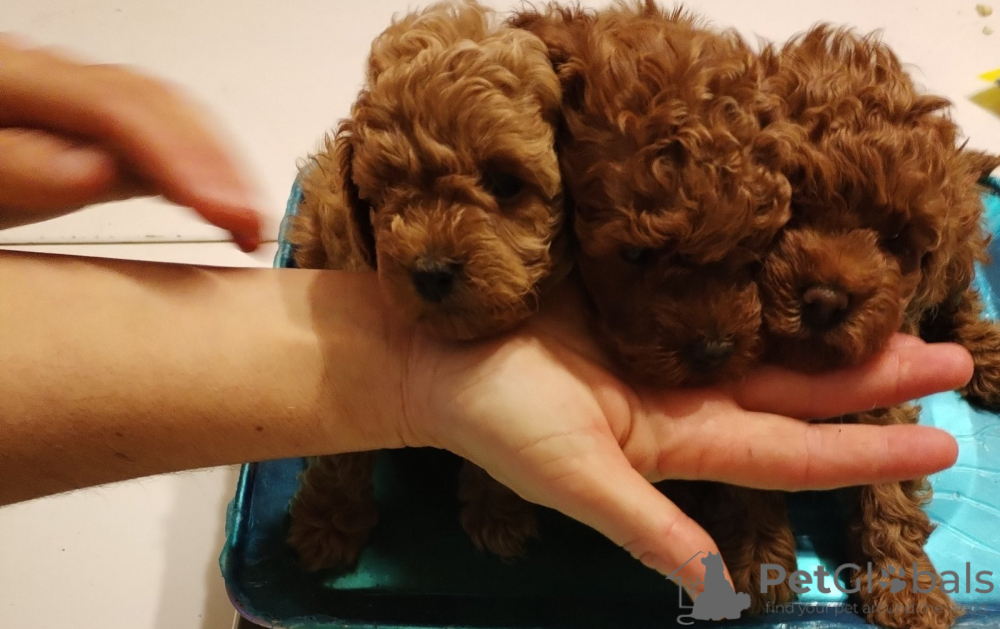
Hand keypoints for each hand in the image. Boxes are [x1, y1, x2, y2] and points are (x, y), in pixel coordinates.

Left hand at [0, 35, 261, 249]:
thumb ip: (9, 167)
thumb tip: (93, 167)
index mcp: (9, 80)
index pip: (115, 106)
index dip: (181, 156)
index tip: (224, 209)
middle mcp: (45, 84)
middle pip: (154, 101)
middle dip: (216, 163)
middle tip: (253, 225)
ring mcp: (66, 107)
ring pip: (165, 115)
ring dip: (218, 169)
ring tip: (250, 222)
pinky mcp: (78, 136)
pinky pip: (152, 140)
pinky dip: (197, 174)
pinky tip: (218, 205)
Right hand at [394, 282, 969, 594]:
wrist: (432, 350)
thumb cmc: (494, 415)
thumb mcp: (569, 474)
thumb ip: (640, 522)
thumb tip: (711, 582)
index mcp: (675, 440)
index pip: (788, 451)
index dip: (862, 452)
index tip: (940, 446)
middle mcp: (684, 392)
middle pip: (795, 390)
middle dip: (873, 379)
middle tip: (955, 357)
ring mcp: (664, 338)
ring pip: (767, 334)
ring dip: (832, 326)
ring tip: (903, 305)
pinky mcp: (640, 287)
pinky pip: (719, 280)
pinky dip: (768, 273)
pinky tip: (808, 255)